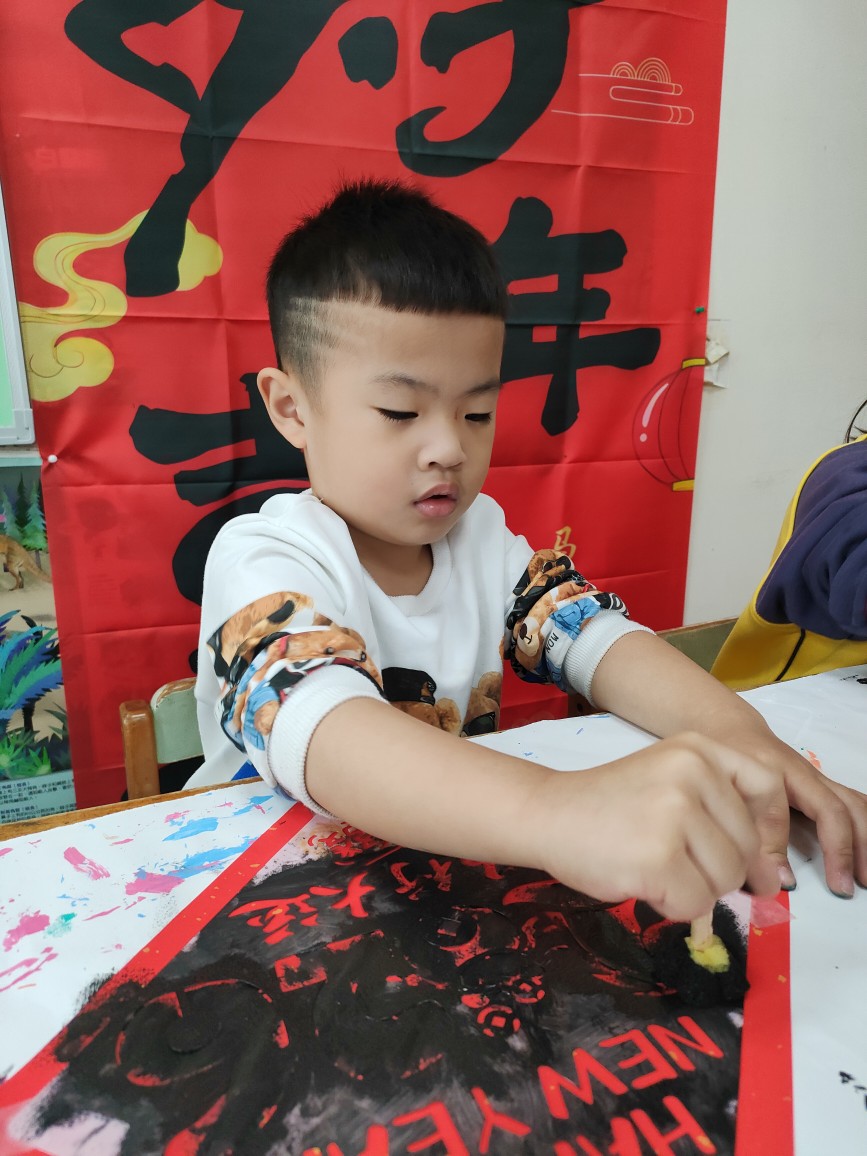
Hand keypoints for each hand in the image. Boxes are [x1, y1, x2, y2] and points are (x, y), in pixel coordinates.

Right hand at [529, 732, 780, 920]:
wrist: (546, 812)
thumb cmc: (610, 804)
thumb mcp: (671, 780)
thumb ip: (721, 810)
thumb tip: (773, 879)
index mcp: (699, 748)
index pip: (768, 787)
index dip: (767, 829)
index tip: (750, 854)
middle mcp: (692, 772)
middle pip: (748, 845)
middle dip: (719, 869)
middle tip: (676, 862)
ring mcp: (675, 813)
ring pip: (726, 878)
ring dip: (696, 888)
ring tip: (655, 867)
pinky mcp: (659, 857)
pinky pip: (696, 904)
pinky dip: (672, 905)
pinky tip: (642, 881)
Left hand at [723, 728, 866, 897]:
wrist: (737, 731)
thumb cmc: (727, 761)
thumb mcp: (721, 790)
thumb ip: (739, 826)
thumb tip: (761, 875)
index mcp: (769, 772)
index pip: (778, 814)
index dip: (780, 851)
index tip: (787, 884)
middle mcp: (802, 773)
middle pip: (834, 807)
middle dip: (844, 849)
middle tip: (845, 888)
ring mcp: (819, 778)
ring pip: (854, 805)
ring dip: (865, 841)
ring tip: (866, 878)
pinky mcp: (827, 786)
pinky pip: (856, 803)